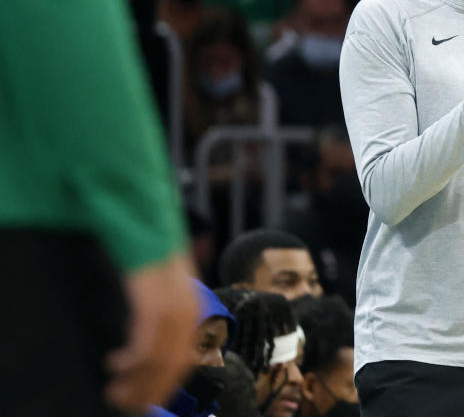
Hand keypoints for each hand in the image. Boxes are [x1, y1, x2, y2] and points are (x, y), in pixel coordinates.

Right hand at [105, 253, 197, 411]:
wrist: (147, 220)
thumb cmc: (151, 255)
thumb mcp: (163, 287)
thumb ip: (161, 313)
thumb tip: (150, 348)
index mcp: (193, 310)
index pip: (185, 359)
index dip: (165, 384)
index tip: (144, 399)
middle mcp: (188, 311)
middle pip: (175, 365)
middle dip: (149, 390)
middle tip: (123, 402)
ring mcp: (173, 308)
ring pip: (160, 361)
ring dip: (137, 382)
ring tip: (115, 391)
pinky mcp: (153, 303)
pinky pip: (146, 344)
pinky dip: (132, 361)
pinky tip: (115, 363)